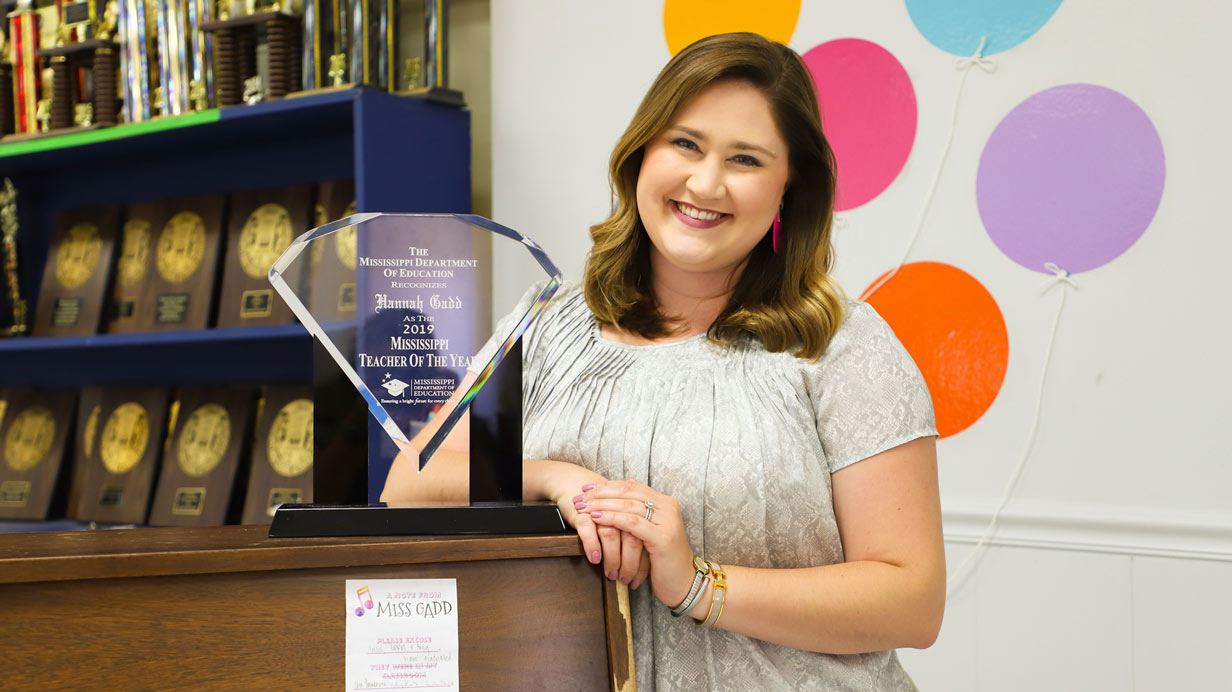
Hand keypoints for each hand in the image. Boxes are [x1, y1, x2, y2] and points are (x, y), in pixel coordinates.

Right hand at [527, 461, 647, 585]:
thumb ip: (635, 538)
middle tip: (625, 581)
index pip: (644, 539)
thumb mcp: (621, 524)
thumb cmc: (602, 509)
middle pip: (631, 537)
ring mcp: (601, 509)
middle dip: (629, 563)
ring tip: (611, 575)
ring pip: (611, 535)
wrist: (573, 484)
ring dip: (612, 558)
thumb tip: (646, 568)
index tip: (639, 581)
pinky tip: (596, 559)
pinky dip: (592, 544)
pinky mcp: (582, 511)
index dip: (643, 562)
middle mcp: (620, 509)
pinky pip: (588, 529)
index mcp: (634, 510)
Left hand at [577, 479, 695, 608]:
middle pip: (628, 493)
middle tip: (579, 497)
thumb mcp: (652, 531)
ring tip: (583, 507)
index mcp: (665, 503)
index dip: (607, 486)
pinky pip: (632, 523)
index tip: (586, 489)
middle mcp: (668, 507)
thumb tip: (628, 484)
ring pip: (628, 506)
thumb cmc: (664, 560)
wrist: (684, 584)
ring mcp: (667, 521)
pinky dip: (612, 518)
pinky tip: (596, 518)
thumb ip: (641, 511)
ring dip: (601, 505)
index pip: (632, 487)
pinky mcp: (662, 537)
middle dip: (600, 494)